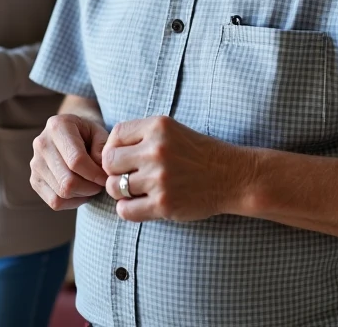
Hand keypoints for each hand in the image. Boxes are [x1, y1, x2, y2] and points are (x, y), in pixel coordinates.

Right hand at [30, 114, 109, 210]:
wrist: (69, 133)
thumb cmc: (88, 133)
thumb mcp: (100, 132)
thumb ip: (103, 148)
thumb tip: (100, 169)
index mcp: (58, 126)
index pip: (76, 160)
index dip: (95, 174)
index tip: (107, 177)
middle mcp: (41, 144)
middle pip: (67, 181)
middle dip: (90, 187)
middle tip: (101, 184)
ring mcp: (35, 163)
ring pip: (61, 193)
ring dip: (83, 194)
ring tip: (92, 185)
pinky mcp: (34, 180)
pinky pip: (54, 201)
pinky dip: (72, 202)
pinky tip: (81, 191)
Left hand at [102, 116, 251, 222]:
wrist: (232, 176)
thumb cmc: (199, 154)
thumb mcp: (172, 131)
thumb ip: (141, 136)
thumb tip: (106, 153)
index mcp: (158, 127)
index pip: (115, 135)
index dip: (114, 148)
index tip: (124, 158)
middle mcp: (156, 150)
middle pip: (109, 162)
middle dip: (114, 171)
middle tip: (128, 176)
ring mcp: (159, 178)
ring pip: (114, 187)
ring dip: (120, 192)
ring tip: (136, 191)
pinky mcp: (164, 204)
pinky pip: (126, 210)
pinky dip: (128, 209)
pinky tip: (140, 205)